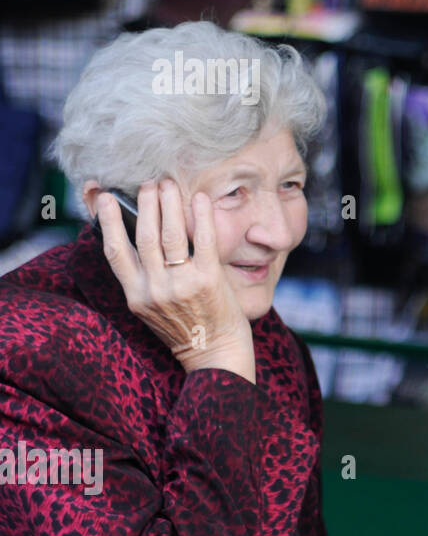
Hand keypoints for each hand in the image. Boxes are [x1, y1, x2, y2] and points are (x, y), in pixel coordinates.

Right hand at [97, 179, 256, 383]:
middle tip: (148, 183)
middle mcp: (154, 289)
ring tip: (166, 184)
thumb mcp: (152, 306)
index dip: (107, 221)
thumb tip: (137, 237)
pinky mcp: (209, 280)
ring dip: (168, 204)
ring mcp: (181, 284)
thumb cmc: (185, 326)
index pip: (115, 251)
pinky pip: (202, 240)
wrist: (214, 352)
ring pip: (169, 234)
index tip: (105, 198)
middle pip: (144, 236)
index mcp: (135, 295)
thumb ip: (144, 277)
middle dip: (145, 204)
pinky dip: (200, 216)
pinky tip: (199, 198)